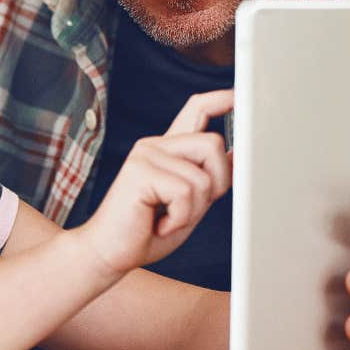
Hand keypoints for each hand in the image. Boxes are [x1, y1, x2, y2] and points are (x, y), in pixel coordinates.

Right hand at [76, 90, 232, 276]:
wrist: (108, 254)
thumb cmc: (147, 233)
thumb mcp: (189, 204)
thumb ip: (209, 178)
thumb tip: (238, 156)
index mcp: (168, 149)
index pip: (196, 109)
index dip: (221, 100)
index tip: (240, 96)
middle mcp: (156, 144)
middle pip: (213, 144)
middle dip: (218, 183)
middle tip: (189, 209)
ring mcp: (146, 154)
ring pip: (203, 175)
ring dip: (193, 209)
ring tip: (168, 218)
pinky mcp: (139, 170)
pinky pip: (185, 193)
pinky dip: (179, 218)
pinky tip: (158, 224)